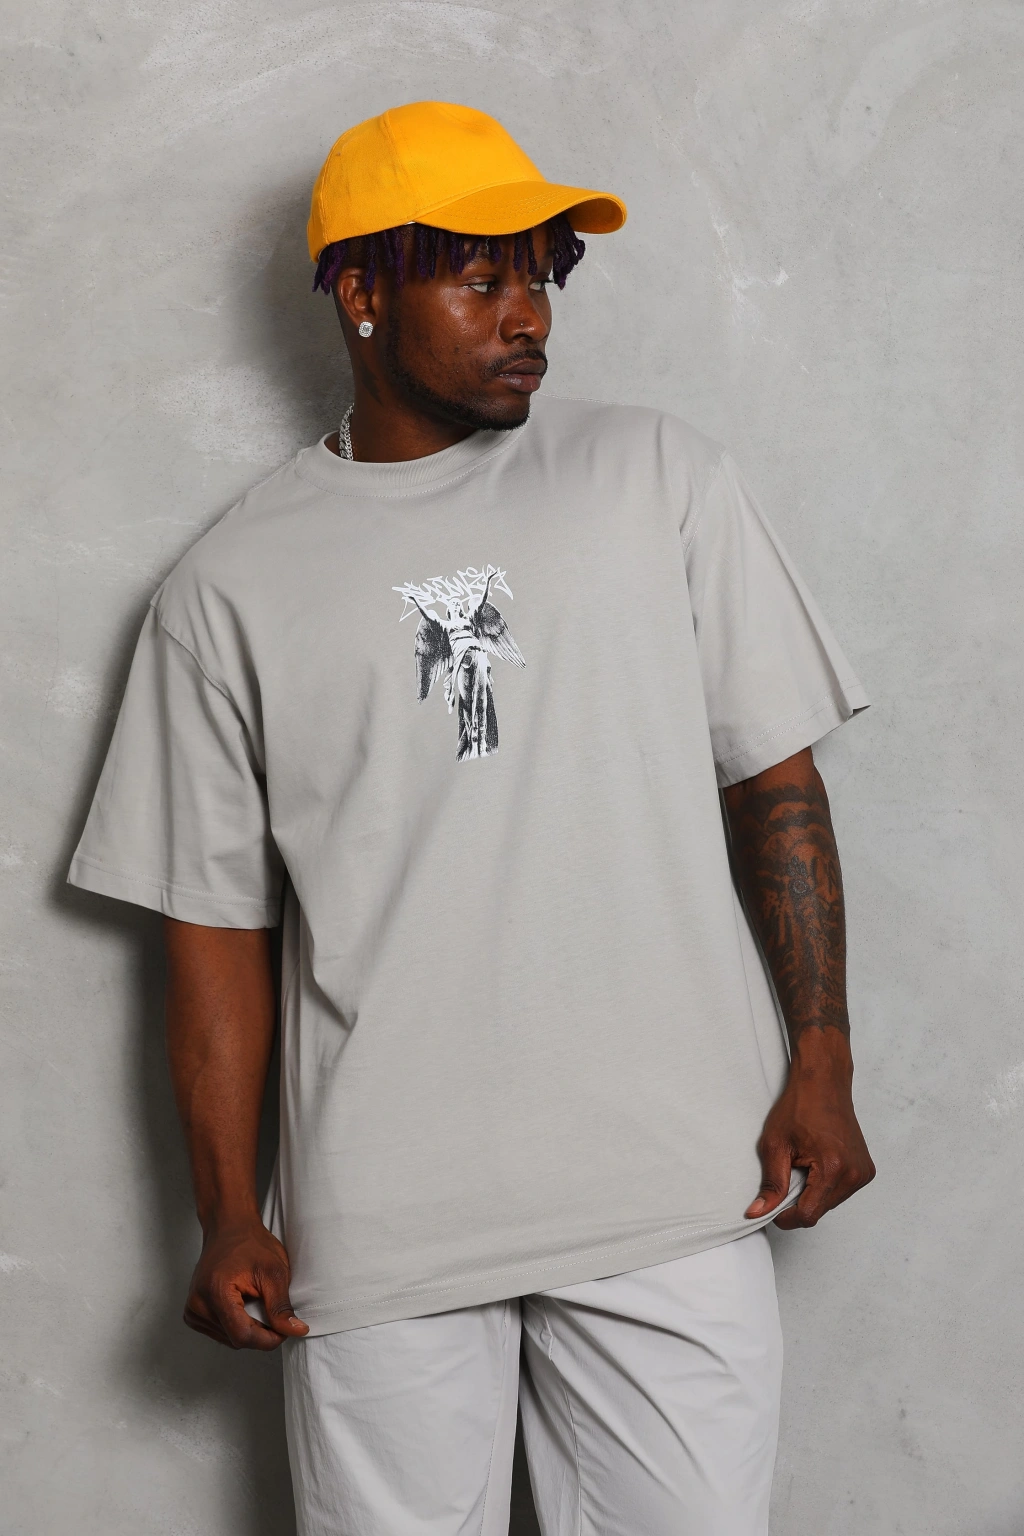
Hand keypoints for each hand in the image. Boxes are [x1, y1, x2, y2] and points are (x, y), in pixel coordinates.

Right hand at [184, 1216, 309, 1349]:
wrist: (229, 1228)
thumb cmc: (250, 1243)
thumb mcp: (274, 1272)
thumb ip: (281, 1306)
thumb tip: (295, 1331)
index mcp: (215, 1292)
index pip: (242, 1336)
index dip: (268, 1338)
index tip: (284, 1329)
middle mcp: (197, 1304)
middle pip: (236, 1339)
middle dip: (259, 1332)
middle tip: (271, 1307)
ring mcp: (192, 1310)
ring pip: (229, 1339)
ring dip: (248, 1327)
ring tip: (254, 1300)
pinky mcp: (192, 1314)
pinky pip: (221, 1333)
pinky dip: (236, 1325)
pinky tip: (241, 1304)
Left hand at [745, 1033, 874, 1229]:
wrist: (823, 1082)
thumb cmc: (798, 1107)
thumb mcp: (775, 1145)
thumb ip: (770, 1184)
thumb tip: (758, 1212)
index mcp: (833, 1168)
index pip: (808, 1215)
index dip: (785, 1217)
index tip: (772, 1206)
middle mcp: (855, 1173)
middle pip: (819, 1210)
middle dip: (799, 1201)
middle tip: (787, 1171)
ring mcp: (863, 1172)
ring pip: (830, 1203)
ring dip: (812, 1193)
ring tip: (803, 1163)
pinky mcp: (866, 1170)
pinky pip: (840, 1192)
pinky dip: (825, 1185)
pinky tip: (817, 1162)